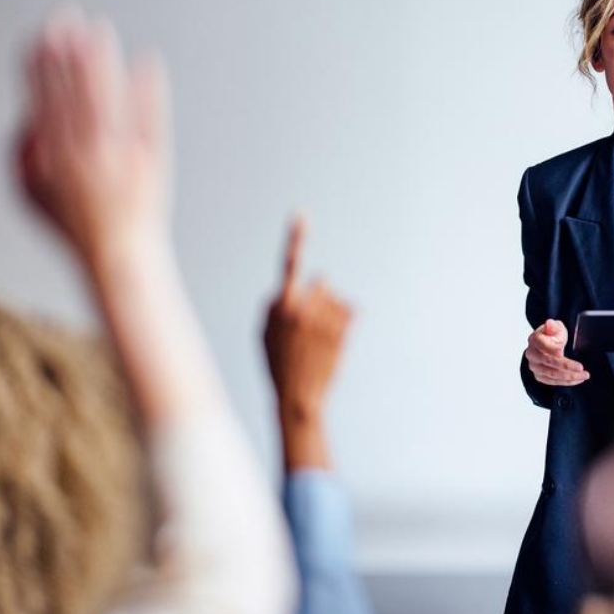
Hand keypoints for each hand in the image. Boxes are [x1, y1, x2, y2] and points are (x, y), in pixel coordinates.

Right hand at [15, 7, 170, 265]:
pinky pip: (150, 119)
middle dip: (66, 54)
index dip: (40, 67)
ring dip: (101, 64)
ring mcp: (121, 158)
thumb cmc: (73, 225)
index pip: (43, 103)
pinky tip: (147, 61)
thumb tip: (28, 113)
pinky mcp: (152, 160)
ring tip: (99, 29)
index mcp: (53, 160)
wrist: (119, 254)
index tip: (40, 35)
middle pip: (73, 95)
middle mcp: (85, 155)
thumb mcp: (29, 192)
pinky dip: (148, 91)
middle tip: (65, 17)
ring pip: (108, 102)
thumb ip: (21, 151)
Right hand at [264, 215, 352, 451]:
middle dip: (319, 296)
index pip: (289, 266)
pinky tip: (333, 341)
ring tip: (319, 337)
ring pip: (337, 298)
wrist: (299, 397)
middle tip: (310, 321)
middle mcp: (305, 309)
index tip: (300, 215)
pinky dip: (344, 321)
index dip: (294, 238)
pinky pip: (350, 311)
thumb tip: (287, 290)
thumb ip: (273, 308)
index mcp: (282, 307)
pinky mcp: (344, 330)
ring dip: (331, 310)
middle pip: (322, 283)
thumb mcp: (263, 335)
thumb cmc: (277, 365)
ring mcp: (327, 319)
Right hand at [525, 319, 588, 386]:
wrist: (547, 345)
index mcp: (534, 339)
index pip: (543, 345)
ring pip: (552, 374)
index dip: (552, 349)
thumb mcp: (556, 327)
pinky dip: (566, 382)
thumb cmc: (552, 335)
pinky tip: (577, 379)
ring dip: (569, 376)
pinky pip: (553, 381)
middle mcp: (532, 354)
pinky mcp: (540, 376)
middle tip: (580, 368)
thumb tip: (549, 323)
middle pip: (548, 362)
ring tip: (584, 375)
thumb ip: (553, 326)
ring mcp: (535, 366)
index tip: (562, 352)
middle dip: (565, 366)